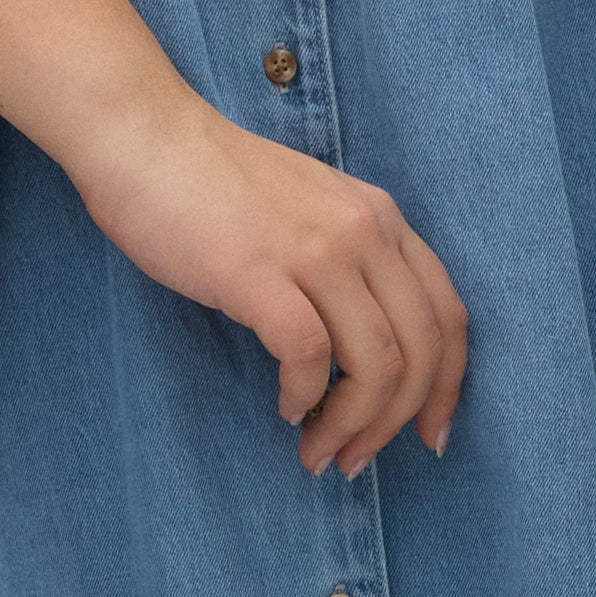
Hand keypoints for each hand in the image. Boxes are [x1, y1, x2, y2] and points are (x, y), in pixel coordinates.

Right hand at [72, 91, 469, 474]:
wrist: (146, 137)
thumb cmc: (214, 182)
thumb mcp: (311, 208)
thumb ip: (347, 261)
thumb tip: (358, 350)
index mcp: (382, 217)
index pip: (449, 315)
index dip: (448, 388)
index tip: (427, 434)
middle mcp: (364, 232)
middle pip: (422, 352)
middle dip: (397, 422)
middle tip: (357, 459)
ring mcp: (316, 252)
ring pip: (377, 365)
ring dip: (351, 425)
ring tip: (317, 451)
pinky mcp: (260, 274)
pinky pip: (309, 358)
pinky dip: (303, 396)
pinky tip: (283, 406)